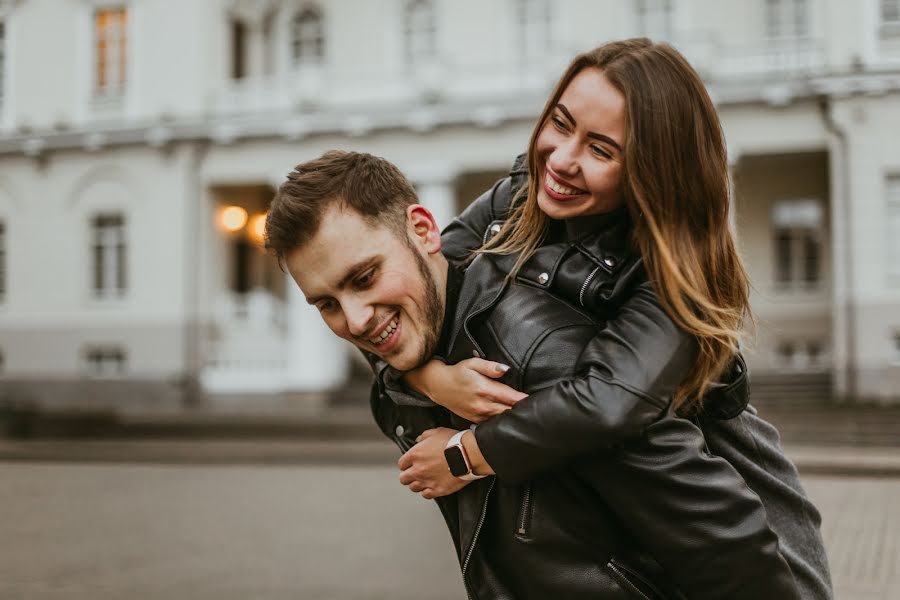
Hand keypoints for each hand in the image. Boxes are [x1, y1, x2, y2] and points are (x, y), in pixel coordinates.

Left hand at [398, 428, 470, 499]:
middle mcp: (418, 470)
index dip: (406, 464)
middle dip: (408, 476)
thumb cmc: (454, 443)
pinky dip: (428, 491)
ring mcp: (427, 481)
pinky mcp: (438, 490)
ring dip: (417, 484)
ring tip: (424, 480)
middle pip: (404, 479)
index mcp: (415, 455)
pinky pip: (426, 495)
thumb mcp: (436, 432)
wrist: (468, 455)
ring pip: (413, 488)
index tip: (410, 464)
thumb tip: (419, 440)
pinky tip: (432, 486)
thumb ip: (424, 437)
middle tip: (415, 473)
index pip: (401, 464)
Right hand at [404, 358, 527, 422]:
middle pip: (509, 411)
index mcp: (485, 389)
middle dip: (522, 410)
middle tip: (537, 409)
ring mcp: (479, 414)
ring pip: (502, 419)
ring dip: (513, 417)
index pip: (511, 397)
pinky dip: (502, 422)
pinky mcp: (475, 420)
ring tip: (527, 416)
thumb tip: (506, 370)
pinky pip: (492, 424)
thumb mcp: (473, 363)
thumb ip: (491, 367)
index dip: (525, 400)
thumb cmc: (458, 372)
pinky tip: (510, 420)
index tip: (538, 400)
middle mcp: (482, 404)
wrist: (438, 386)